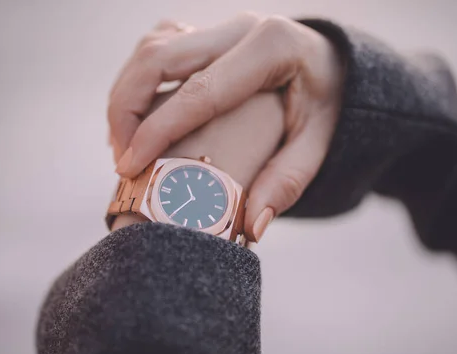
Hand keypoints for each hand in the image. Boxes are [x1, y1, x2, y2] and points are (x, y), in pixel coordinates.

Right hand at [108, 13, 344, 240]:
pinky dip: (136, 80)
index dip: (157, 128)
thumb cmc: (328, 106)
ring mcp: (220, 25)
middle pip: (159, 57)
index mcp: (271, 48)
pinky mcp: (207, 33)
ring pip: (150, 48)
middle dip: (126, 109)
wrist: (334, 68)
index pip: (200, 90)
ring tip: (122, 143)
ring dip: (125, 95)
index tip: (128, 165)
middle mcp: (240, 27)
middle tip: (121, 158)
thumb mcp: (318, 144)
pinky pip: (157, 47)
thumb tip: (251, 225)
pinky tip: (136, 116)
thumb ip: (286, 182)